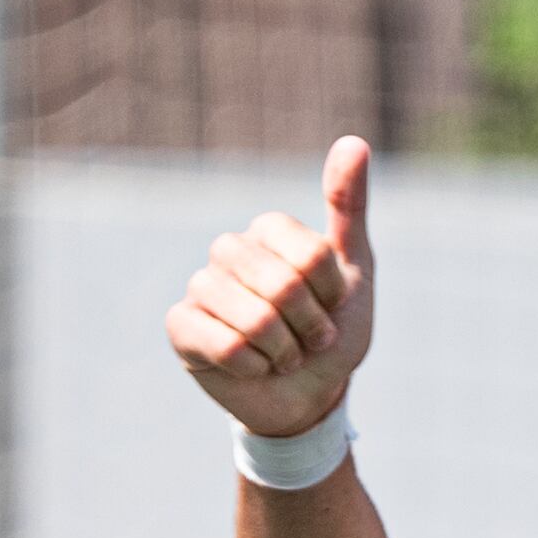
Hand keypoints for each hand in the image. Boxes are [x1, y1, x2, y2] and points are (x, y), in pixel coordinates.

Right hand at [170, 134, 376, 440]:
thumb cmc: (333, 331)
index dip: (331, 294)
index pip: (311, 256)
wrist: (310, 396)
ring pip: (255, 320)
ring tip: (284, 355)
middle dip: (309, 326)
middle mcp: (228, 250)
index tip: (332, 306)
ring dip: (285, 352)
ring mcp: (200, 286)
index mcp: (268, 231)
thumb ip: (350, 209)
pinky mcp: (181, 326)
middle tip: (311, 340)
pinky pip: (226, 346)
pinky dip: (254, 367)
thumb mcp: (356, 272)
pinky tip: (253, 367)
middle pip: (283, 287)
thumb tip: (354, 142)